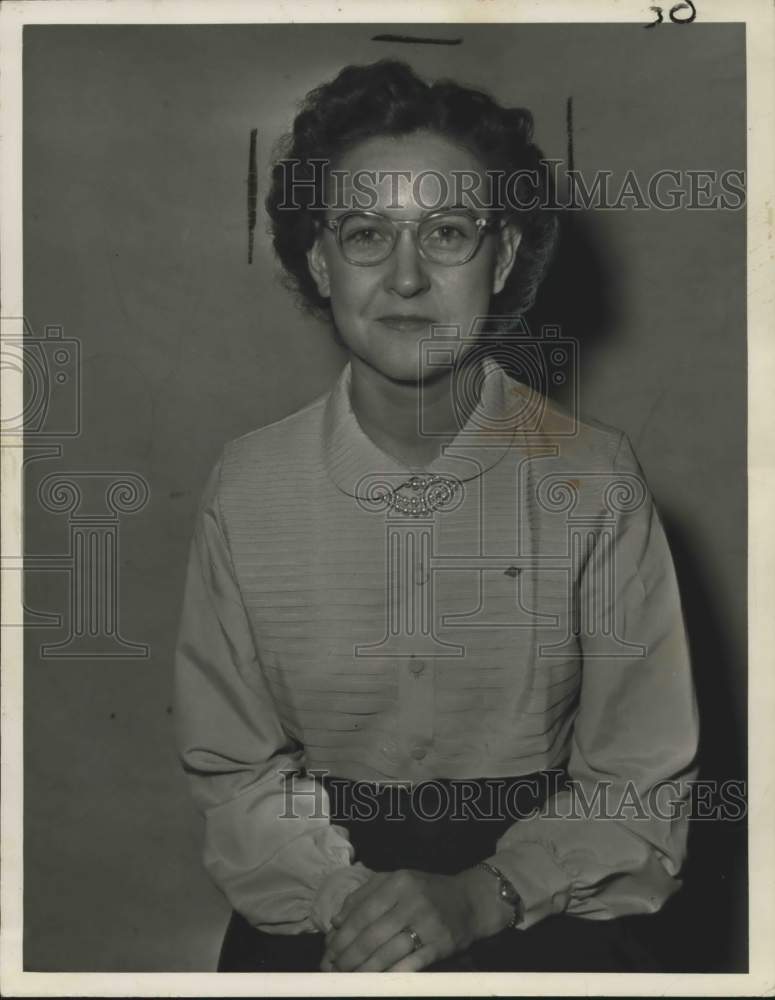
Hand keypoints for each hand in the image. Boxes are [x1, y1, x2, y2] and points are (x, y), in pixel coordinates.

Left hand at [320, 866, 511, 971]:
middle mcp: (412, 901)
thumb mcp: (397, 881)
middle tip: (333, 970)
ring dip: (364, 969)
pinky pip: (410, 965)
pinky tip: (376, 982)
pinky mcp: (440, 945)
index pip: (362, 912)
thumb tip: (336, 921)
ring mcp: (428, 924)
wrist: (470, 901)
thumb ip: (364, 895)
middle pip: (371, 935)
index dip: (342, 935)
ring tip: (348, 978)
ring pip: (387, 953)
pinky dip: (390, 975)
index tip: (328, 951)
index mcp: (398, 882)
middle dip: (348, 956)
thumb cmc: (427, 890)